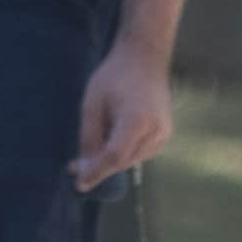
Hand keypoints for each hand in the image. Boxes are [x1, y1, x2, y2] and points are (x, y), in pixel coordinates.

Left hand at [71, 33, 176, 189]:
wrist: (144, 58)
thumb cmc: (114, 76)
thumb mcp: (92, 104)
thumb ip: (90, 137)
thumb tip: (86, 167)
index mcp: (136, 121)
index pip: (113, 157)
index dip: (95, 172)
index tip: (79, 184)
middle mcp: (155, 131)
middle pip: (122, 162)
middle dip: (99, 167)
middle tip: (75, 166)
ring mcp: (164, 133)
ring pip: (132, 160)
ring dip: (112, 160)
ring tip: (94, 145)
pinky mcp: (166, 133)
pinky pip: (140, 153)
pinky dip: (125, 152)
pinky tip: (113, 137)